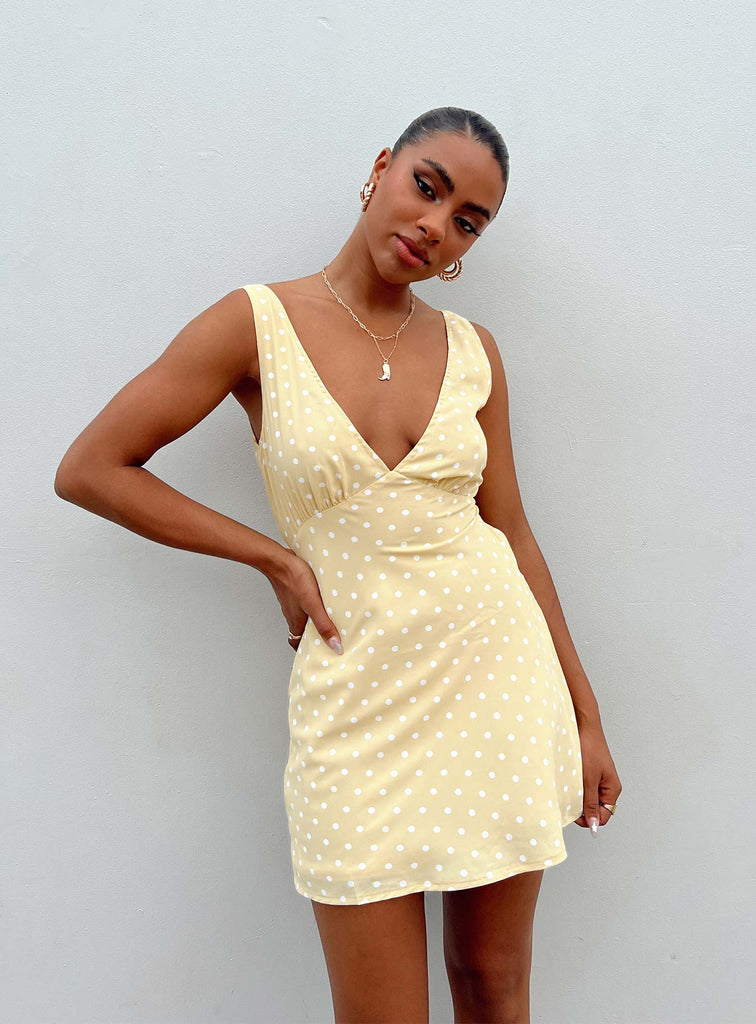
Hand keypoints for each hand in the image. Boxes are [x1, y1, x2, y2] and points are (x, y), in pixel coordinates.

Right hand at [268, 547, 343, 654]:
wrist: (279, 560)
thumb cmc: (295, 580)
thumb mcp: (313, 605)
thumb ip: (324, 625)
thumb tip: (335, 646)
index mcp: (296, 622)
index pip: (298, 644)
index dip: (307, 650)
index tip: (319, 654)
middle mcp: (292, 615)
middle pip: (301, 631)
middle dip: (314, 636)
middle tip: (329, 638)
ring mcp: (292, 603)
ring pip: (303, 617)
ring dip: (314, 620)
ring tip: (330, 620)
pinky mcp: (294, 591)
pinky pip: (303, 604)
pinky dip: (312, 606)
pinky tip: (322, 600)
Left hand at [573, 716, 621, 835]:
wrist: (583, 726)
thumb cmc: (589, 748)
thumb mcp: (588, 780)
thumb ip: (590, 803)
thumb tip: (594, 824)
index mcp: (613, 789)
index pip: (603, 816)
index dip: (589, 819)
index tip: (574, 813)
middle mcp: (608, 786)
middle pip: (596, 808)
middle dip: (583, 807)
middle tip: (570, 798)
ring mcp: (599, 779)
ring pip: (588, 798)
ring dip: (578, 797)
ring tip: (570, 786)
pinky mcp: (590, 772)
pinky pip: (583, 787)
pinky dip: (575, 787)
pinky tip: (569, 780)